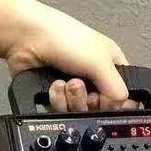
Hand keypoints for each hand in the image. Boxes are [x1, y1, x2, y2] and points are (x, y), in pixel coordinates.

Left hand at [4, 8, 136, 111]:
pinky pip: (64, 112)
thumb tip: (120, 107)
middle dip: (91, 102)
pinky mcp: (59, 97)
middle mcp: (95, 78)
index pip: (125, 96)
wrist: (26, 38)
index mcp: (112, 66)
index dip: (117, 104)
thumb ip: (118, 90)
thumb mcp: (102, 63)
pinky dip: (59, 100)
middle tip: (83, 87)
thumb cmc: (63, 37)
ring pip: (83, 112)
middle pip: (103, 109)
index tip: (108, 101)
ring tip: (66, 82)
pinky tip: (55, 84)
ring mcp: (76, 89)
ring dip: (73, 99)